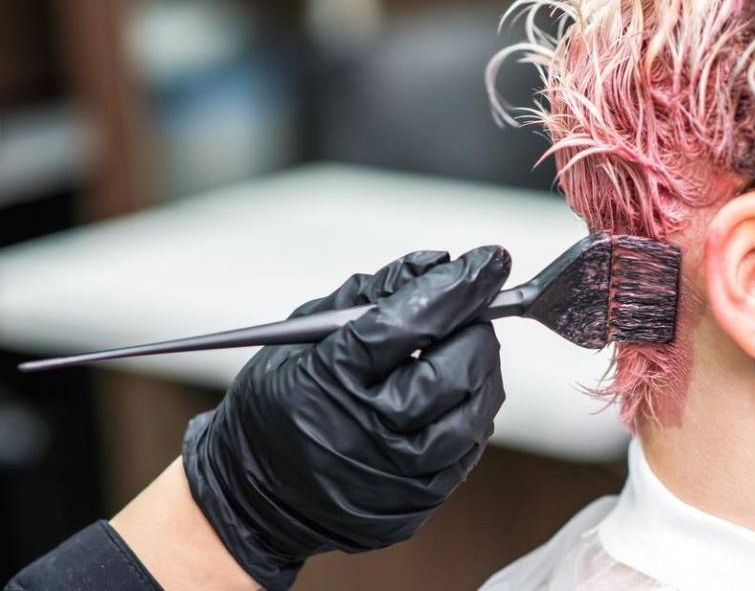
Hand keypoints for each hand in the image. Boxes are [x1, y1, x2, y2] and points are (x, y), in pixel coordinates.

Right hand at [182, 246, 510, 589]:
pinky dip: (472, 413)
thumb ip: (371, 293)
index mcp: (330, 377)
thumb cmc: (283, 401)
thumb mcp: (305, 335)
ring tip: (462, 353)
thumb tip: (437, 263)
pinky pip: (469, 448)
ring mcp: (395, 472)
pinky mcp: (418, 500)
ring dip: (481, 371)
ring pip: (474, 412)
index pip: (409, 322)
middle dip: (474, 330)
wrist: (259, 496)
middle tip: (471, 314)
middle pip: (452, 370)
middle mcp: (366, 429)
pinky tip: (453, 397)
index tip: (489, 261)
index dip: (457, 287)